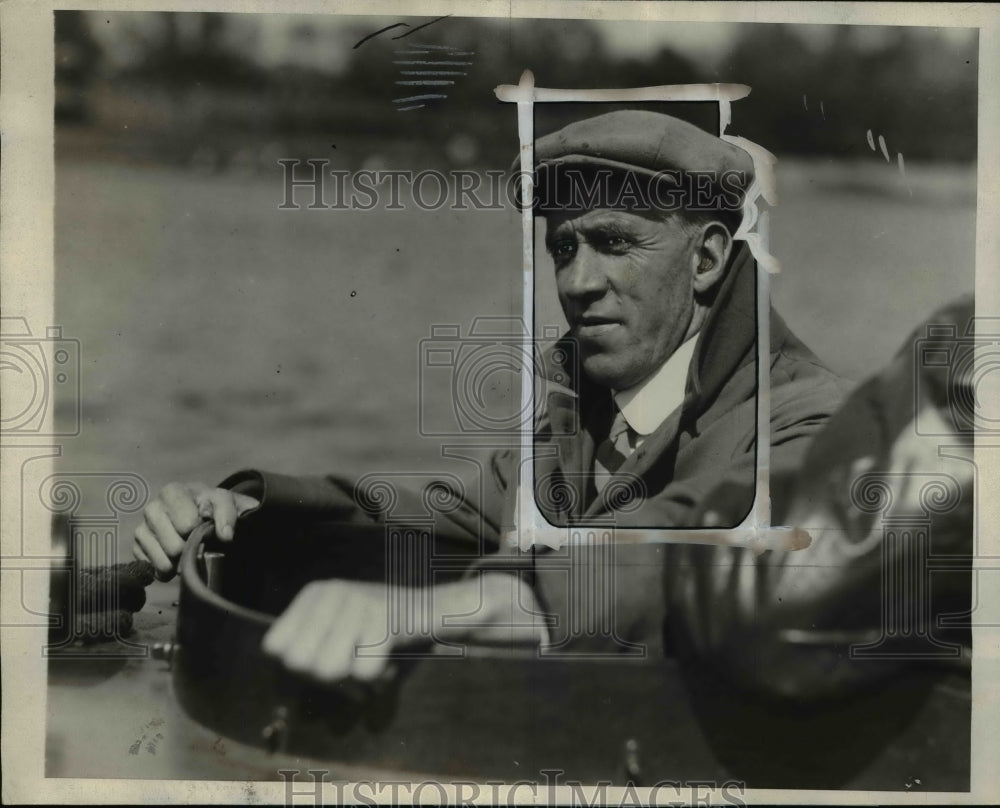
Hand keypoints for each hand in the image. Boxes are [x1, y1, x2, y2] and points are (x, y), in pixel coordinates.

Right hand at [133, 482, 259, 580]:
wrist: (203, 517)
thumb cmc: (217, 508)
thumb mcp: (230, 503)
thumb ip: (230, 512)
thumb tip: (225, 535)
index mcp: (174, 492)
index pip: (186, 522)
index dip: (202, 530)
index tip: (215, 530)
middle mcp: (153, 508)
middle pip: (174, 545)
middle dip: (192, 548)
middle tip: (201, 543)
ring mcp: (143, 528)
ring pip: (165, 559)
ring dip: (181, 562)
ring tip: (190, 553)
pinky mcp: (138, 548)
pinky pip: (153, 567)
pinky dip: (168, 570)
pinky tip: (177, 561)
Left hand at [262, 579, 403, 683]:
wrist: (432, 610)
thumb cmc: (380, 628)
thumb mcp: (339, 628)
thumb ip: (309, 649)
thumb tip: (287, 689)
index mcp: (315, 594)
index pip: (274, 646)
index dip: (295, 667)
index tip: (325, 661)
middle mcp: (332, 592)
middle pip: (297, 662)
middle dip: (321, 678)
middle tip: (349, 668)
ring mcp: (359, 603)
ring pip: (326, 670)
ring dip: (349, 681)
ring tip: (367, 664)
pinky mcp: (386, 620)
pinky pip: (363, 672)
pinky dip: (376, 677)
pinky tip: (388, 661)